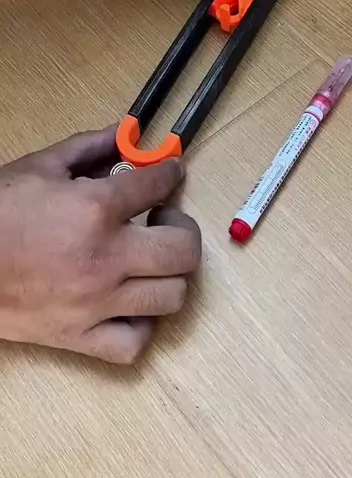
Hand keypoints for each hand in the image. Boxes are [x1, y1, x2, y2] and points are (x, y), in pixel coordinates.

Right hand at [0, 127, 200, 363]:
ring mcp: (96, 303)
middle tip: (164, 220)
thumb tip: (126, 133)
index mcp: (95, 209)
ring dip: (170, 275)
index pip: (159, 185)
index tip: (170, 173)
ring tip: (150, 260)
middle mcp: (106, 258)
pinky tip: (130, 303)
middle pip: (183, 251)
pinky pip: (134, 344)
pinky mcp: (80, 337)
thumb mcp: (41, 166)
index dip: (170, 173)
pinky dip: (141, 325)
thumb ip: (90, 147)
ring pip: (171, 297)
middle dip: (183, 228)